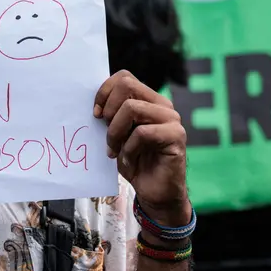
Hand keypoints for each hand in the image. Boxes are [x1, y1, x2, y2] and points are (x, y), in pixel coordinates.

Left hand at [94, 70, 189, 225]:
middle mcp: (163, 105)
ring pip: (132, 108)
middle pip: (127, 86)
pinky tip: (129, 160)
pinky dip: (129, 149)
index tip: (95, 113)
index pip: (124, 77)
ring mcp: (172, 120)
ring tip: (114, 150)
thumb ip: (111, 115)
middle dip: (109, 110)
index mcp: (148, 99)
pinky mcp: (176, 137)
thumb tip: (93, 103)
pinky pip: (143, 133)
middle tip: (105, 132)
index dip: (104, 92)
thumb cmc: (134, 161)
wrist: (154, 193)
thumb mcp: (116, 134)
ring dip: (115, 133)